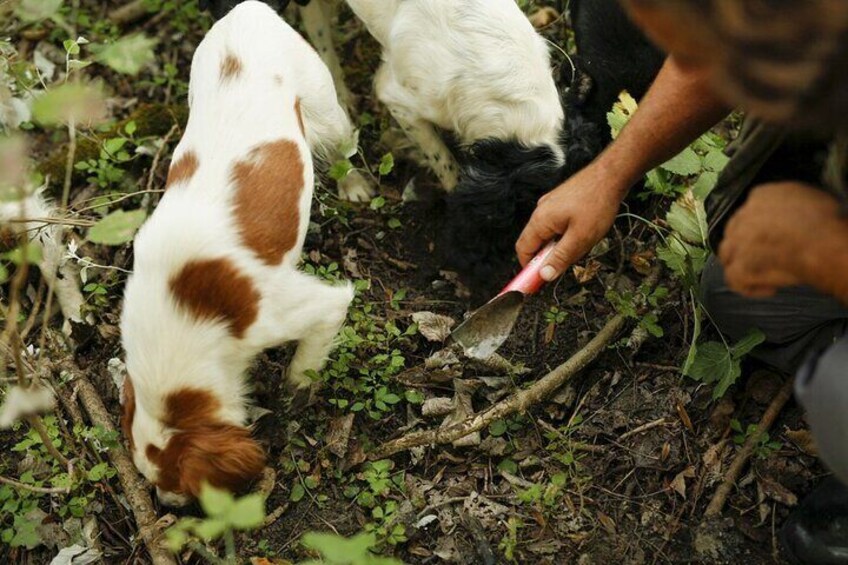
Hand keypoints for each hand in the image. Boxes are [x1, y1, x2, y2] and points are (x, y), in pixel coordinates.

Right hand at [516, 164, 625, 280]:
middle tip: (564, 265)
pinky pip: (556, 224)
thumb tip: (544, 275)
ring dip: (559, 245)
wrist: (611, 174)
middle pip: (534, 242)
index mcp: (540, 220)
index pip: (523, 249)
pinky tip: (582, 233)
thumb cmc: (597, 203)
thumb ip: (560, 258)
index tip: (536, 283)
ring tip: (581, 245)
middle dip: (547, 257)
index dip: (527, 268)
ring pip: (548, 234)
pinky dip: (564, 234)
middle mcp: (541, 211)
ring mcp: (550, 204)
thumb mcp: (580, 238)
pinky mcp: (561, 201)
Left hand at [719, 182, 847, 297]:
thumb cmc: (824, 222)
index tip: (771, 236)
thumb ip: (790, 202)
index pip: (749, 210)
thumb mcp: (809, 196)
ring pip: (727, 253)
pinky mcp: (739, 267)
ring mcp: (737, 243)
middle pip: (734, 231)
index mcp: (761, 196)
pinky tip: (770, 289)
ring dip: (741, 263)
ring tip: (761, 272)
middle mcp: (743, 217)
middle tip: (764, 255)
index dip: (758, 226)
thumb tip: (793, 213)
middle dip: (745, 244)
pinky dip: (750, 288)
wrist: (821, 244)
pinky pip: (734, 279)